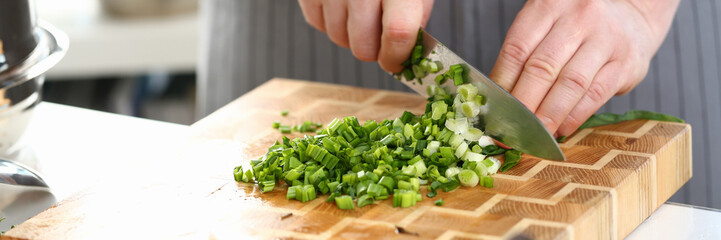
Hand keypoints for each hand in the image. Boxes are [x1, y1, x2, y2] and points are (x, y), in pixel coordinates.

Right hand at [298, 0, 433, 72]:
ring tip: (361, 12)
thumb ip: (415, 16)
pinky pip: (318, 24)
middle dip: (373, 50)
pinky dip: (330, 22)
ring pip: (338, 39)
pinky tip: (342, 3)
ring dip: (351, 35)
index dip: (397, 57)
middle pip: (363, 46)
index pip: (398, 33)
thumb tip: (405, 53)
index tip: (397, 62)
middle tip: (379, 35)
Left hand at [489, 0, 678, 136]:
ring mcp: (605, 39)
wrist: (631, 19)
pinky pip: (595, 94)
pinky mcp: (626, 63)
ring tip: (535, 134)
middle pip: (542, 67)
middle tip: (510, 129)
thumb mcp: (547, 27)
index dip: (502, 84)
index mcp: (548, 6)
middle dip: (523, 104)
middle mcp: (578, 18)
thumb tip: (498, 99)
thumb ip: (524, 55)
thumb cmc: (577, 29)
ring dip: (549, 115)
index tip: (493, 110)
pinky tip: (562, 128)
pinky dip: (575, 116)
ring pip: (570, 83)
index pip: (517, 49)